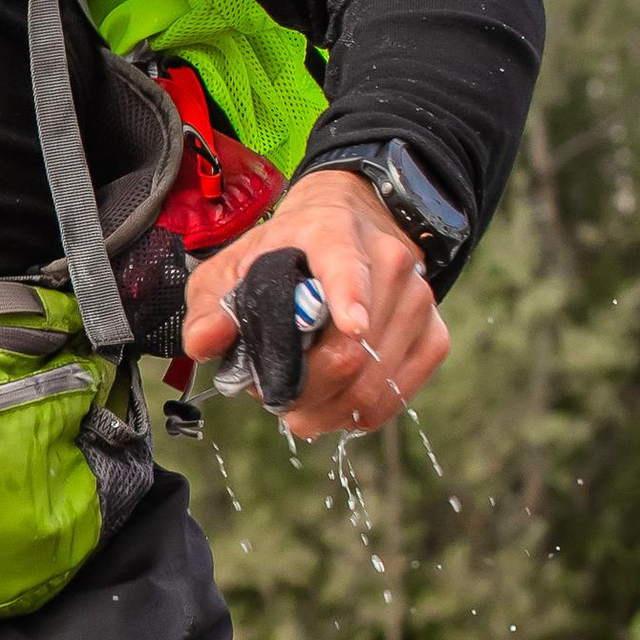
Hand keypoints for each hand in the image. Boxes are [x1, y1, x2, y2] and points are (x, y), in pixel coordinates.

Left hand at [183, 168, 446, 441]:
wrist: (350, 224)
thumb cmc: (286, 251)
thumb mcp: (235, 263)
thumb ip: (211, 303)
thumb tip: (205, 343)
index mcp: (332, 234)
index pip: (346, 265)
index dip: (350, 298)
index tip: (352, 327)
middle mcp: (388, 263)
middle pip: (351, 352)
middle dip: (303, 390)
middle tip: (272, 399)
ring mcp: (418, 301)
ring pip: (374, 384)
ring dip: (326, 409)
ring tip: (295, 402)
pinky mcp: (434, 334)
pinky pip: (396, 397)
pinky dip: (358, 414)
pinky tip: (331, 406)